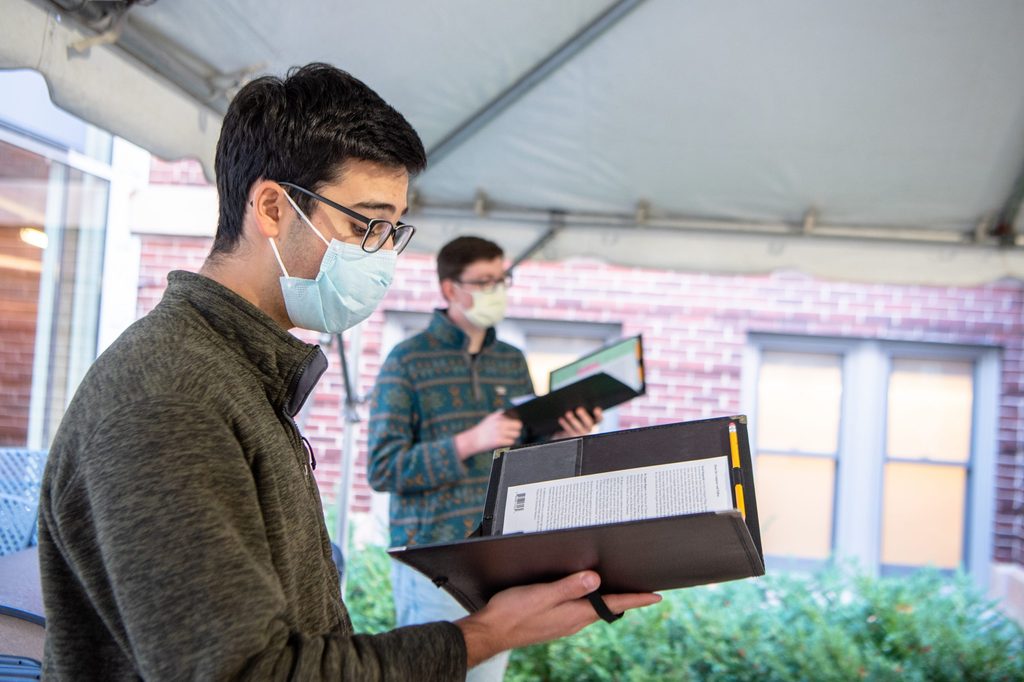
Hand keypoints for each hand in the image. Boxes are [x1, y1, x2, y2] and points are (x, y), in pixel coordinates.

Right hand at [454, 410, 522, 460]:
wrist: (472, 440)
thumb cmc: (482, 430)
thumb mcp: (489, 418)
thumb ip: (499, 414)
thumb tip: (508, 412)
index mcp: (498, 416)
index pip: (514, 416)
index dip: (515, 421)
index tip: (514, 425)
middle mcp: (499, 423)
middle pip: (518, 425)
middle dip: (516, 429)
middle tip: (512, 432)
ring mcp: (499, 432)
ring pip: (516, 434)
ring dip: (513, 437)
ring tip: (506, 438)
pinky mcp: (499, 441)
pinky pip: (511, 441)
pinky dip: (509, 442)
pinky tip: (503, 442)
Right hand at [456, 570, 660, 667]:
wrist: (491, 631)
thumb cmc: (512, 613)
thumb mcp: (541, 594)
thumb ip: (568, 586)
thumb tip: (595, 578)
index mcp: (574, 614)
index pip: (612, 605)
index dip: (635, 599)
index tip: (655, 596)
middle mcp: (572, 621)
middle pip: (606, 607)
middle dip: (624, 598)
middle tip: (641, 589)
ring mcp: (563, 624)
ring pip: (591, 609)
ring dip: (606, 599)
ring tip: (618, 589)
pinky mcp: (553, 622)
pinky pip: (578, 611)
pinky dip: (588, 601)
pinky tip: (583, 595)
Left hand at [554, 406, 602, 438]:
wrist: (570, 431)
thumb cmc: (578, 417)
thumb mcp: (582, 413)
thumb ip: (583, 408)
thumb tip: (576, 398)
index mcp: (595, 422)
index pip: (599, 418)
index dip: (598, 414)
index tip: (596, 408)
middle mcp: (590, 429)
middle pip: (588, 424)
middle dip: (583, 416)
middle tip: (579, 409)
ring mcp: (582, 434)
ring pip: (578, 428)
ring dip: (573, 420)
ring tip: (568, 413)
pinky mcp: (573, 437)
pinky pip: (569, 431)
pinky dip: (565, 425)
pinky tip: (561, 419)